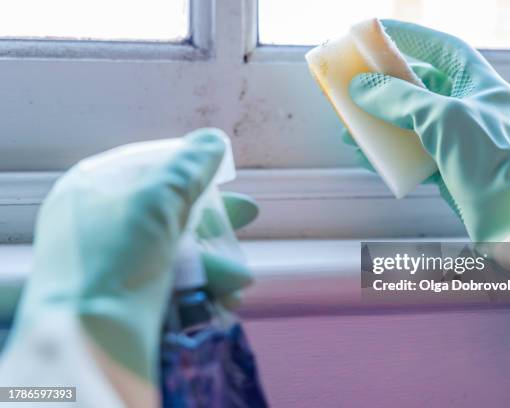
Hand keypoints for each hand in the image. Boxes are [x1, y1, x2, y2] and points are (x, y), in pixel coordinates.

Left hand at [11, 128, 253, 383]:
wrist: (89, 344)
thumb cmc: (119, 258)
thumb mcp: (158, 199)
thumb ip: (190, 166)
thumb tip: (214, 138)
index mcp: (92, 189)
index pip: (148, 166)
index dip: (190, 169)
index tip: (223, 175)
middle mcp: (98, 224)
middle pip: (168, 211)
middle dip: (214, 223)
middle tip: (249, 216)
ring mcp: (110, 264)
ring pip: (175, 252)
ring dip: (215, 264)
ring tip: (238, 285)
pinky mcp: (126, 300)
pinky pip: (169, 282)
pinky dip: (199, 288)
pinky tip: (224, 302)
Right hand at [347, 20, 509, 240]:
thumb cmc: (488, 159)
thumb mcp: (442, 118)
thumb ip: (400, 99)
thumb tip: (361, 87)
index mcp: (480, 85)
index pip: (443, 48)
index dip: (411, 37)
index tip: (378, 33)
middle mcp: (472, 108)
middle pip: (422, 86)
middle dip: (385, 88)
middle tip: (355, 86)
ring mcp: (461, 140)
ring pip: (413, 123)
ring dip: (381, 124)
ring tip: (351, 129)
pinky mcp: (451, 168)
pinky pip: (414, 153)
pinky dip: (389, 154)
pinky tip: (367, 157)